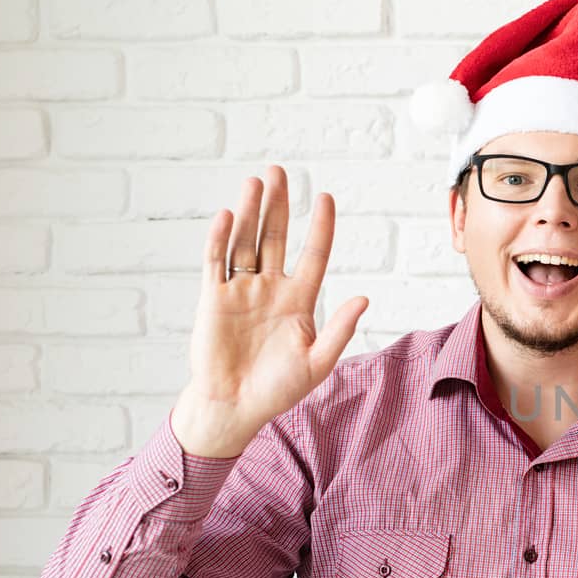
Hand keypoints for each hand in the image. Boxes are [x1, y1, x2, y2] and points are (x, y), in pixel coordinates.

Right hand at [171, 166, 368, 457]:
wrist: (236, 407)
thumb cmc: (278, 389)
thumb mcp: (317, 361)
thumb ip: (339, 329)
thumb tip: (364, 298)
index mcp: (299, 299)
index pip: (313, 253)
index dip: (321, 226)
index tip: (326, 197)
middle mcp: (270, 287)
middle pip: (276, 237)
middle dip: (279, 204)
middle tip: (279, 170)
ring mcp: (241, 290)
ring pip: (246, 242)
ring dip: (251, 212)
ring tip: (256, 181)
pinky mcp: (214, 298)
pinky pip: (216, 262)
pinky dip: (220, 238)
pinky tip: (229, 216)